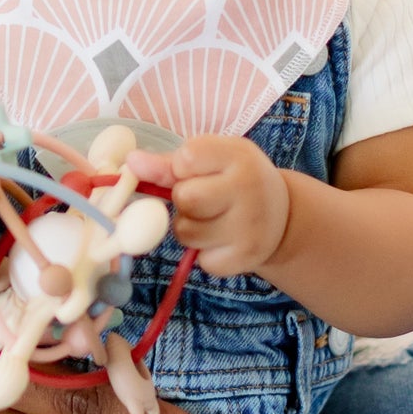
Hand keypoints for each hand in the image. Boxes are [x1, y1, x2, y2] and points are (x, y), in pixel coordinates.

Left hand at [130, 137, 288, 278]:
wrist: (281, 217)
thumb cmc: (235, 181)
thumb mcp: (212, 161)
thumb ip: (168, 164)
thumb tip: (131, 163)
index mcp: (240, 155)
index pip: (188, 157)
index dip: (182, 168)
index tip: (199, 172)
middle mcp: (250, 189)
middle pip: (184, 198)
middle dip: (183, 200)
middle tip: (205, 199)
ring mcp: (249, 227)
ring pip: (186, 232)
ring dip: (189, 227)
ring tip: (212, 219)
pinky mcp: (244, 258)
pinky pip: (200, 258)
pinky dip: (205, 251)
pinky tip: (224, 240)